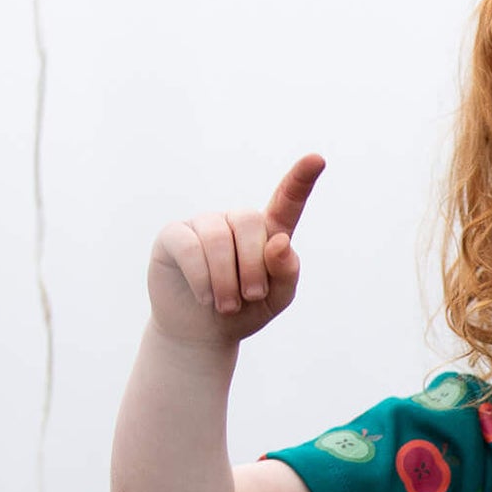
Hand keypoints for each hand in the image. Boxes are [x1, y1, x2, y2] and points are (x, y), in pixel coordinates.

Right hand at [148, 153, 325, 347]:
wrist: (203, 332)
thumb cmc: (245, 310)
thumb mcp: (276, 298)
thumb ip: (287, 272)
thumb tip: (280, 241)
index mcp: (268, 232)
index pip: (287, 202)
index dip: (301, 180)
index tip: (317, 159)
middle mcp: (235, 221)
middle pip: (249, 222)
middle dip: (254, 265)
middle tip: (252, 297)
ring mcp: (203, 224)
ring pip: (218, 237)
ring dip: (226, 278)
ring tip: (227, 306)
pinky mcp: (174, 235)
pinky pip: (190, 246)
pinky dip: (202, 277)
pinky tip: (206, 298)